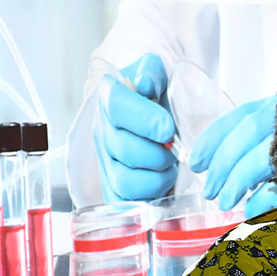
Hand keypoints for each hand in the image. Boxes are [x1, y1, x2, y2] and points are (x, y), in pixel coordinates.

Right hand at [94, 53, 176, 201]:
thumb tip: (145, 85)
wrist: (154, 115)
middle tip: (174, 148)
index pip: (117, 108)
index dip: (144, 120)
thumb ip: (151, 73)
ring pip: (126, 181)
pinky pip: (127, 202)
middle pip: (123, 150)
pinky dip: (151, 195)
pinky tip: (163, 180)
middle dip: (157, 153)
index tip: (168, 128)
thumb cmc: (157, 97)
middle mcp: (102, 131)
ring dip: (157, 176)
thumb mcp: (157, 76)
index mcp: (110, 98)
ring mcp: (105, 161)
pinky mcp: (112, 187)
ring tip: (170, 165)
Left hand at [188, 95, 276, 215]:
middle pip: (248, 132)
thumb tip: (218, 171)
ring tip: (225, 202)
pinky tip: (252, 209)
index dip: (214, 139)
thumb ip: (253, 143)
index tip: (196, 162)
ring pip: (265, 156)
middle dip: (223, 163)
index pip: (240, 117)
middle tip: (208, 190)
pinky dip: (266, 197)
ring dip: (239, 180)